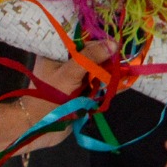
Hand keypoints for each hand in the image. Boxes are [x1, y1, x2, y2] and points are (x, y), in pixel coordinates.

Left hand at [0, 43, 115, 153]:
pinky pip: (98, 85)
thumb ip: (90, 58)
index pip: (81, 39)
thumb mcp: (69, 73)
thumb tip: (113, 43)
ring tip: (129, 68)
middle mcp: (65, 63)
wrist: (37, 127)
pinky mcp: (80, 93)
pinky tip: (124, 82)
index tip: (117, 39)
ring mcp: (74, 78)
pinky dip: (109, 84)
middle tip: (126, 55)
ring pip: (98, 70)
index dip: (98, 39)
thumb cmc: (47, 97)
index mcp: (56, 53)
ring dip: (111, 71)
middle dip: (109, 56)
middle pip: (92, 54)